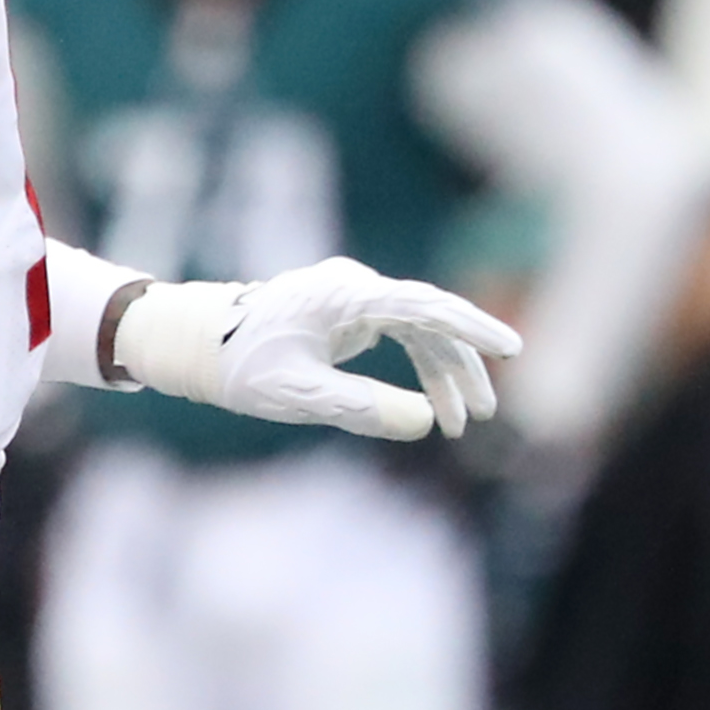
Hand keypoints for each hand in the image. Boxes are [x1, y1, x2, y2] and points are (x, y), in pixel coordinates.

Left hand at [115, 258, 523, 440]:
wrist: (198, 342)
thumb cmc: (241, 366)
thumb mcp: (298, 396)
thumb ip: (360, 409)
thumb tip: (422, 423)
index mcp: (345, 296)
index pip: (425, 306)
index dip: (472, 329)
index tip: (511, 349)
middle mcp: (356, 285)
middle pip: (432, 319)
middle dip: (463, 367)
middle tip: (484, 415)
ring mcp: (355, 294)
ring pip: (421, 328)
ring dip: (444, 373)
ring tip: (460, 423)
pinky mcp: (351, 310)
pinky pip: (402, 333)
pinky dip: (420, 367)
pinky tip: (434, 404)